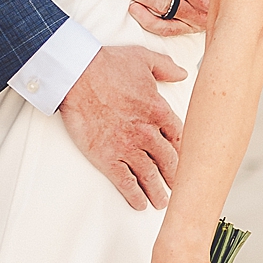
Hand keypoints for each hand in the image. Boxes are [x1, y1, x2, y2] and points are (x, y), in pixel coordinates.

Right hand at [56, 46, 183, 210]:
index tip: (186, 160)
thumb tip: (182, 73)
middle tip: (178, 187)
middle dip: (175, 177)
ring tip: (162, 202)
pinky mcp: (108, 158)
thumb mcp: (143, 58)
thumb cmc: (107, 64)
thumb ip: (166, 67)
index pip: (180, 138)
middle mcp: (148, 133)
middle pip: (169, 162)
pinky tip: (139, 204)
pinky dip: (134, 196)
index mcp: (159, 111)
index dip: (184, 151)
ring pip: (150, 177)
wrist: (77, 75)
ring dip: (158, 192)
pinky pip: (126, 183)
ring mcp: (128, 148)